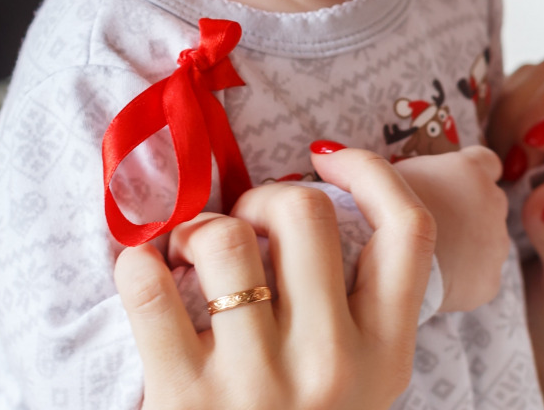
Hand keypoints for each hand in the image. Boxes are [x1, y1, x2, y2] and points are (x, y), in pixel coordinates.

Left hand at [114, 146, 435, 409]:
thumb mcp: (358, 388)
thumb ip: (355, 311)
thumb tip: (320, 191)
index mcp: (386, 358)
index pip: (408, 230)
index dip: (367, 170)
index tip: (325, 158)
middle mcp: (331, 367)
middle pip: (304, 212)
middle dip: (262, 197)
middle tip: (242, 226)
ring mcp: (257, 385)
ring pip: (225, 236)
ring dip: (198, 229)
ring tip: (189, 257)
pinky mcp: (184, 400)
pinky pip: (148, 286)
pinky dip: (136, 264)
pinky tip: (146, 276)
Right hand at [392, 145, 508, 311]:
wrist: (390, 274)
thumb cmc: (380, 218)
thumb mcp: (377, 176)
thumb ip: (385, 170)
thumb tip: (336, 154)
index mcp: (470, 171)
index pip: (484, 161)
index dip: (467, 170)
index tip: (449, 182)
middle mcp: (493, 204)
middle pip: (485, 201)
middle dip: (464, 209)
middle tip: (428, 220)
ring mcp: (496, 245)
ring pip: (485, 240)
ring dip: (464, 243)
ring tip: (427, 254)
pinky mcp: (489, 282)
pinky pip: (477, 275)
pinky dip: (460, 278)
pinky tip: (433, 279)